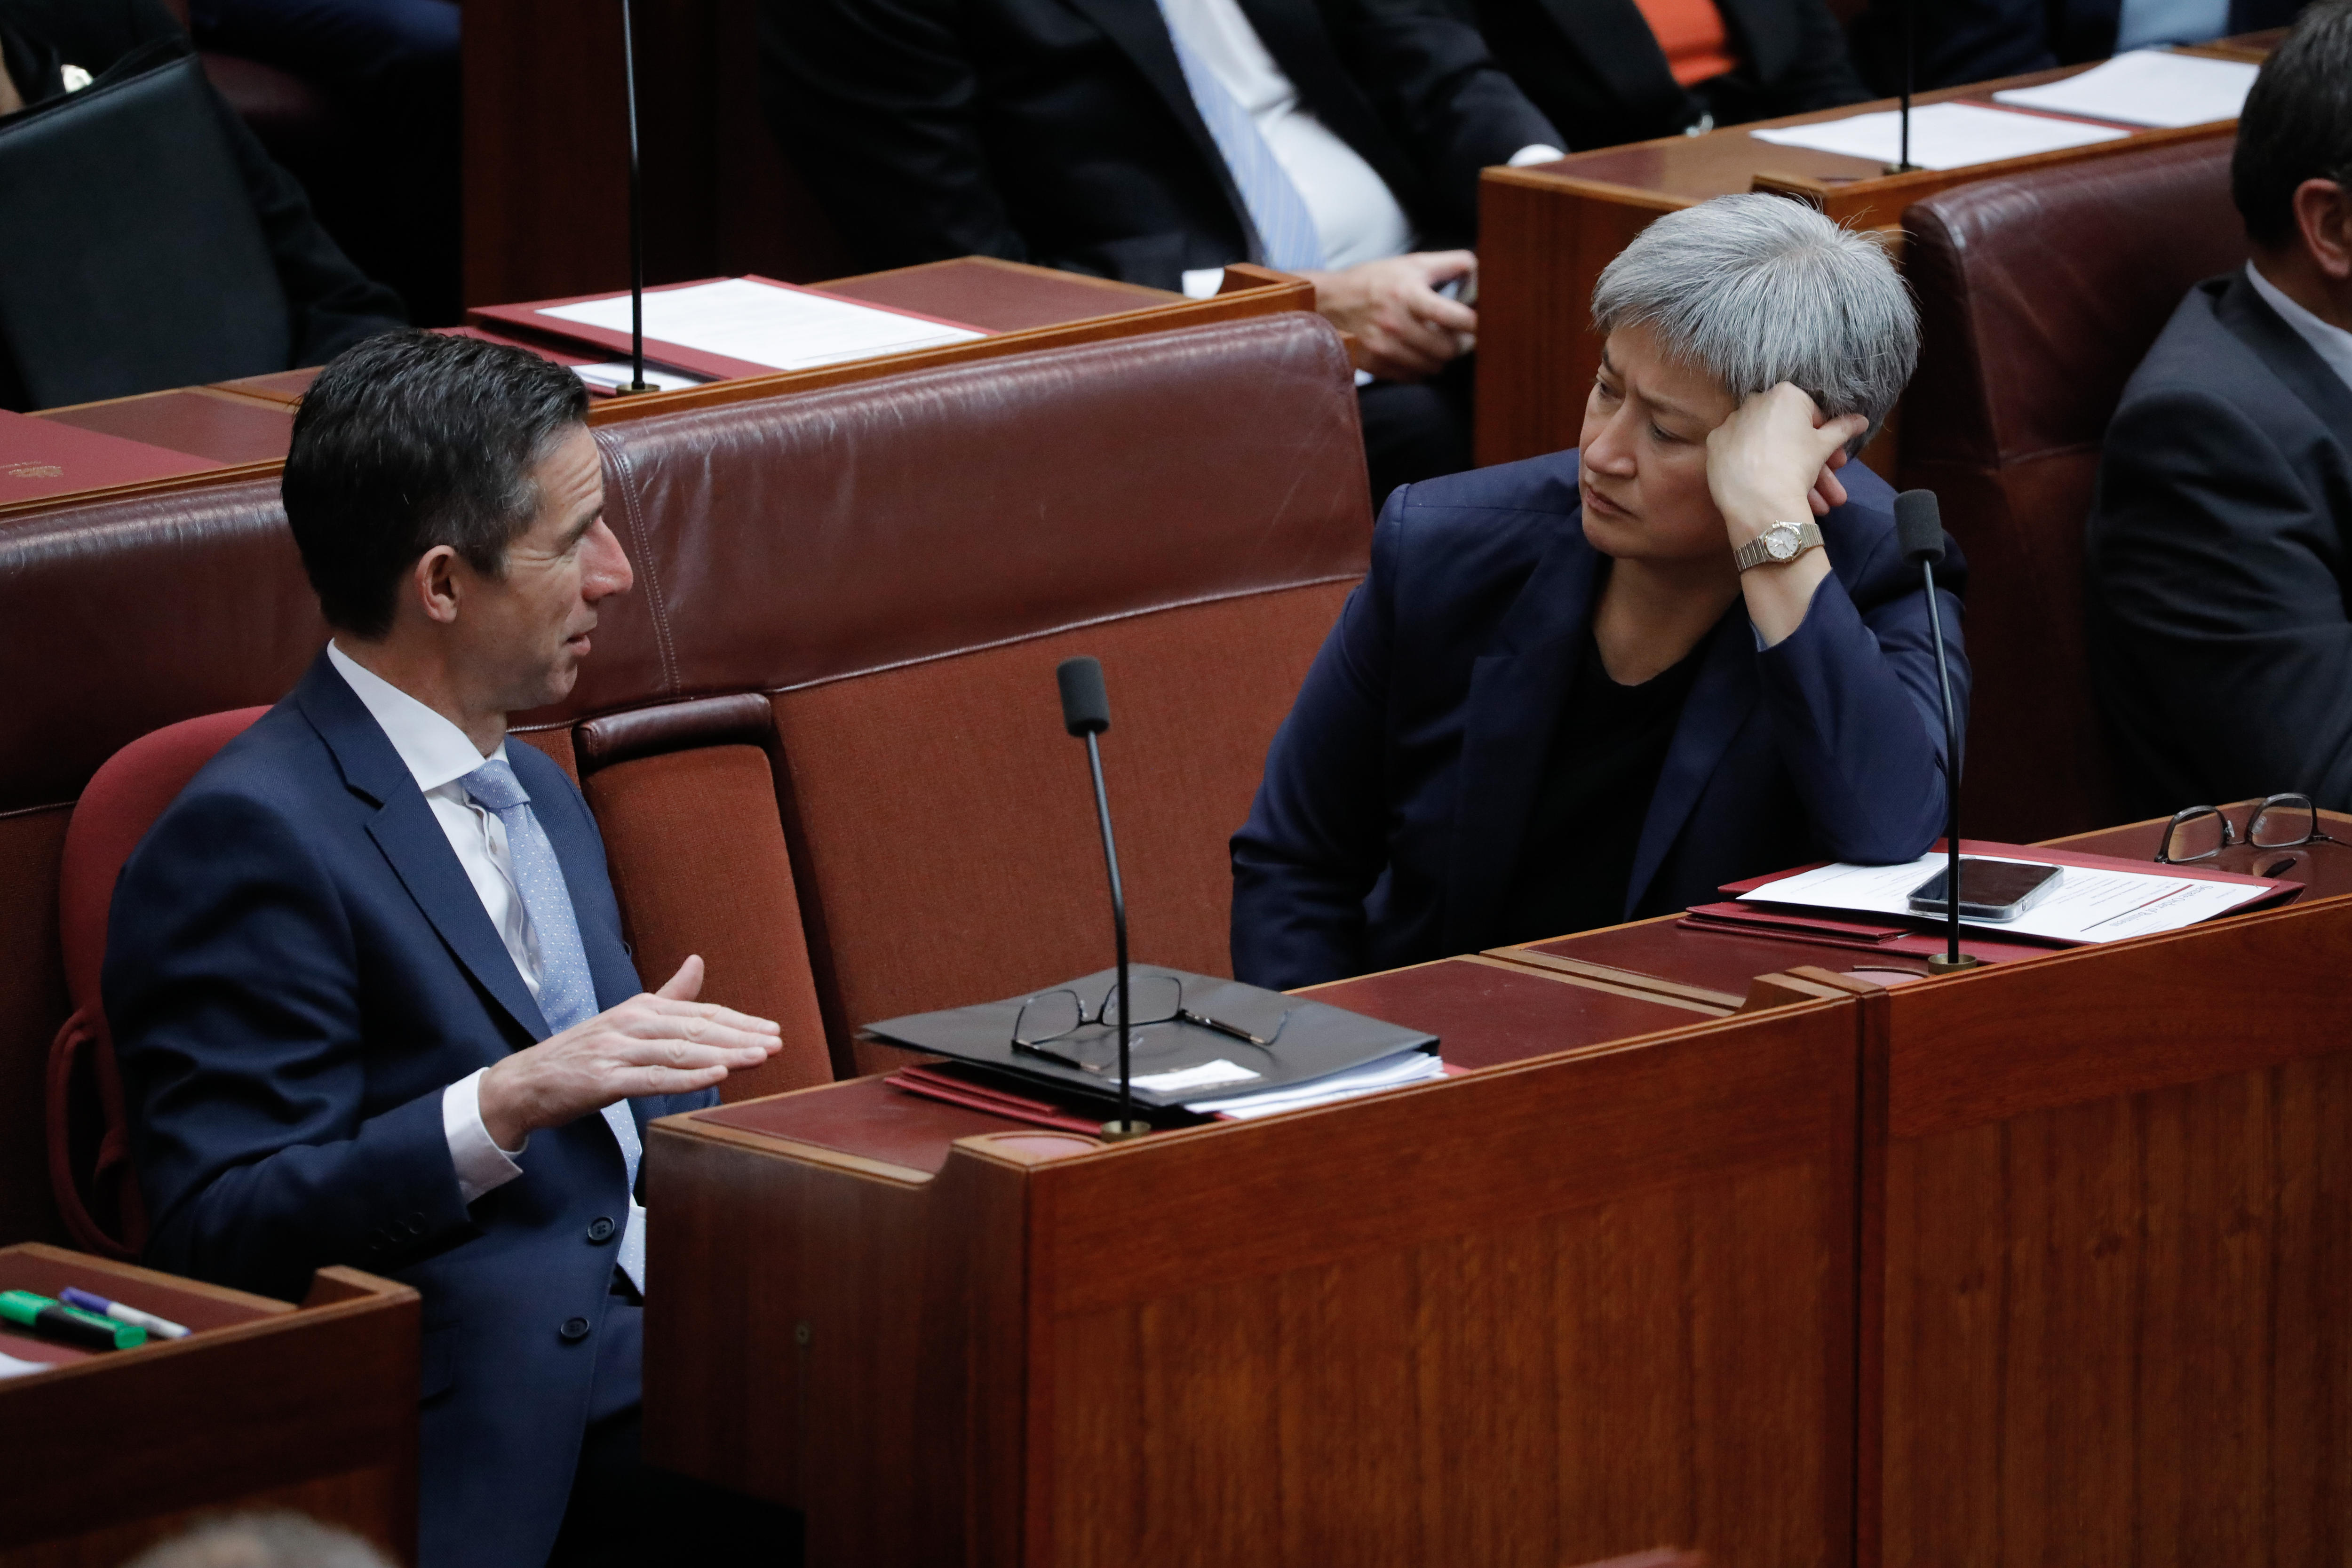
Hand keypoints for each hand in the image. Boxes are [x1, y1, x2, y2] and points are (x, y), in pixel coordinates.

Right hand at [476, 956, 780, 1147]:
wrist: (524, 1082)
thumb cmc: (583, 1053)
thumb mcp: (627, 1019)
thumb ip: (668, 995)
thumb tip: (698, 962)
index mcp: (641, 1008)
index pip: (701, 1013)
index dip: (740, 1021)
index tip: (774, 1030)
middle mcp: (631, 1024)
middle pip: (696, 1029)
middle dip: (741, 1036)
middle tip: (778, 1044)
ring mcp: (617, 1051)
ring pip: (680, 1052)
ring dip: (723, 1055)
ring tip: (759, 1058)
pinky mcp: (603, 1080)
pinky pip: (652, 1079)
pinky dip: (686, 1078)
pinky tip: (715, 1077)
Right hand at [1303, 252, 1478, 381]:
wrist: (1328, 301)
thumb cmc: (1373, 280)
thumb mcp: (1411, 263)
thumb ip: (1450, 264)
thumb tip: (1482, 270)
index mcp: (1408, 294)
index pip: (1455, 318)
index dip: (1476, 325)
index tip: (1483, 324)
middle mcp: (1396, 324)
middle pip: (1448, 349)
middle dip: (1460, 344)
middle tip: (1460, 336)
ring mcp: (1384, 348)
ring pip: (1433, 366)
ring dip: (1440, 357)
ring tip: (1437, 342)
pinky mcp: (1376, 365)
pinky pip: (1413, 376)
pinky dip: (1421, 367)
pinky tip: (1417, 351)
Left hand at [1704, 382, 1868, 543]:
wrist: (1758, 501)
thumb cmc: (1796, 466)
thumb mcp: (1824, 446)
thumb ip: (1842, 428)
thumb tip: (1862, 419)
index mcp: (1784, 394)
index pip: (1811, 414)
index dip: (1824, 440)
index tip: (1833, 462)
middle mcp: (1754, 401)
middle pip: (1787, 433)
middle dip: (1812, 464)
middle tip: (1829, 490)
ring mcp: (1731, 423)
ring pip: (1767, 448)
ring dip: (1792, 475)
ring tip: (1814, 504)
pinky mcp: (1714, 445)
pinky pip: (1741, 455)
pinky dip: (1756, 469)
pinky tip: (1774, 492)